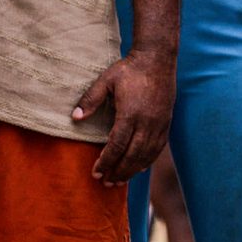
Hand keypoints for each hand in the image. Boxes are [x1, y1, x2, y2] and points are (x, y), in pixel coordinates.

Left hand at [73, 49, 176, 186]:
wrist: (158, 58)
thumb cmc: (130, 69)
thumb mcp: (106, 80)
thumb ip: (90, 99)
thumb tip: (75, 118)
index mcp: (130, 113)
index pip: (116, 145)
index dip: (105, 162)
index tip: (95, 173)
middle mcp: (147, 121)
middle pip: (132, 155)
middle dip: (118, 171)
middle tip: (106, 183)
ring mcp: (159, 123)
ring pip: (146, 154)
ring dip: (132, 170)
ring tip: (120, 181)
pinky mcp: (167, 122)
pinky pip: (158, 148)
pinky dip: (148, 160)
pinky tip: (139, 168)